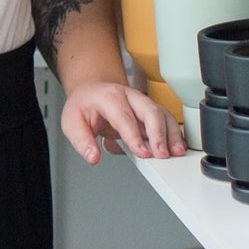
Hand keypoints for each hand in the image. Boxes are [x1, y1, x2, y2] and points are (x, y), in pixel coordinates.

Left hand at [58, 80, 186, 165]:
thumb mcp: (71, 122)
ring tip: (175, 152)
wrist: (91, 91)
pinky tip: (177, 146)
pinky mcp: (150, 110)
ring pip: (162, 113)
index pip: (124, 117)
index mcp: (109, 97)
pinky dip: (174, 132)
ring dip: (171, 133)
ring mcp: (142, 102)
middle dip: (159, 133)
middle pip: (150, 111)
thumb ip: (82, 141)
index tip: (142, 153)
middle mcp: (129, 96)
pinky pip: (166, 118)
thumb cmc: (83, 106)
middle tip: (162, 154)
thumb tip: (93, 157)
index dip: (135, 136)